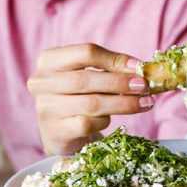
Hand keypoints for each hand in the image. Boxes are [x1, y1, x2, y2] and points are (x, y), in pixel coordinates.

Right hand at [27, 43, 153, 154]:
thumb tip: (140, 69)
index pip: (85, 52)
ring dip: (123, 103)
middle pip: (87, 78)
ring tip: (144, 103)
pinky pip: (87, 124)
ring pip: (91, 103)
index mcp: (49, 60)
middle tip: (144, 86)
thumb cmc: (78, 98)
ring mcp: (46, 108)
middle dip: (120, 82)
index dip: (115, 59)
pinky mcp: (55, 132)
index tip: (139, 67)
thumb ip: (109, 69)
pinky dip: (104, 121)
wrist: (61, 133)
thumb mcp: (89, 77)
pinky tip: (110, 120)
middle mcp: (41, 82)